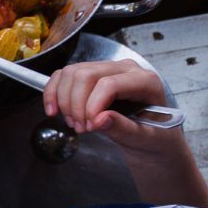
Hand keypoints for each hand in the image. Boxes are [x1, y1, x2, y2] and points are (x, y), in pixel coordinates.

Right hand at [43, 60, 180, 153]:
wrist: (151, 138)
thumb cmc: (154, 138)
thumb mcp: (145, 138)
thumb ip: (124, 128)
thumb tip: (100, 119)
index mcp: (145, 81)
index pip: (109, 84)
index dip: (92, 106)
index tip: (90, 127)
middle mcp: (125, 69)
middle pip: (85, 75)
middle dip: (76, 104)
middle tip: (81, 128)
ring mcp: (106, 69)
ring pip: (71, 73)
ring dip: (64, 100)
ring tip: (74, 123)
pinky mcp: (91, 76)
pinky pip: (64, 76)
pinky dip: (53, 92)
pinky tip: (53, 110)